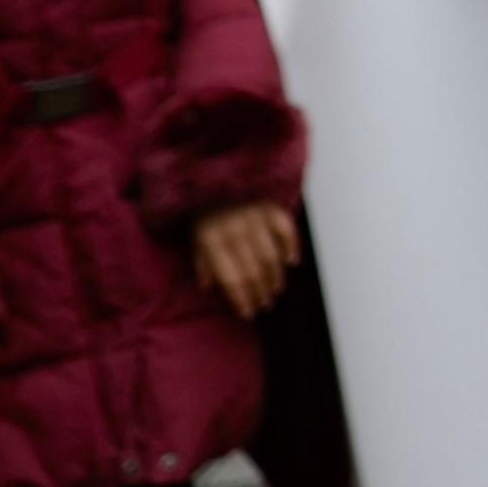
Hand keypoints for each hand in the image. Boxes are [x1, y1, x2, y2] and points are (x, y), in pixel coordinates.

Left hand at [191, 201, 300, 320]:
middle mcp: (235, 231)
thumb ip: (202, 262)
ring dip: (275, 276)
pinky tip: (292, 261)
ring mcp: (255, 218)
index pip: (232, 278)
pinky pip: (285, 229)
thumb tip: (209, 287)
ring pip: (270, 256)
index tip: (249, 312)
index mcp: (212, 241)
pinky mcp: (270, 206)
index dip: (242, 299)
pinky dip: (291, 246)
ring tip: (277, 289)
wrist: (216, 174)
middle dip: (260, 292)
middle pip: (253, 271)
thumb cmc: (207, 211)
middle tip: (266, 304)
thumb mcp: (195, 237)